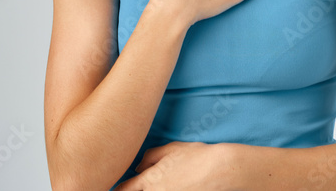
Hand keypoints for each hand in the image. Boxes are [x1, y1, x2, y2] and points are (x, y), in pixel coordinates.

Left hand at [113, 141, 241, 190]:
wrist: (220, 169)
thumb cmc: (197, 156)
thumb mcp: (172, 149)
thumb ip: (150, 157)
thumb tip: (137, 166)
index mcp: (149, 181)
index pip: (123, 190)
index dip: (117, 189)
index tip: (114, 187)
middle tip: (134, 187)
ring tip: (158, 184)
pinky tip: (171, 186)